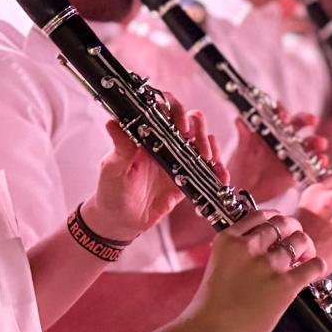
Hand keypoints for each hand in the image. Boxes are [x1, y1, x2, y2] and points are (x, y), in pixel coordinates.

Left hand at [84, 93, 217, 242]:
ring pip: (202, 143)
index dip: (176, 111)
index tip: (180, 124)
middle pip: (190, 122)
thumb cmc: (112, 190)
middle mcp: (165, 144)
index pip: (165, 111)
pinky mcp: (188, 179)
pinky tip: (220, 175)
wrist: (121, 220)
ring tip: (208, 157)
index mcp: (147, 136)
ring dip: (210, 145)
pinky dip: (218, 170)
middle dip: (198, 126)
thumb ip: (120, 147)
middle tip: (194, 140)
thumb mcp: (113, 168)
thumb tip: (113, 123)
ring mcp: (179, 160)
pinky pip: (208, 170)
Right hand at [182, 209, 324, 331]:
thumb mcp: (216, 269)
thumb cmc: (208, 313)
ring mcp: (267, 265)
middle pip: (282, 224)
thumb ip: (235, 256)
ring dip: (305, 248)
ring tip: (304, 257)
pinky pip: (313, 266)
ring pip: (300, 241)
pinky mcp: (284, 285)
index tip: (278, 226)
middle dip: (292, 230)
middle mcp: (248, 248)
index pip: (258, 216)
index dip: (273, 220)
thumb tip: (260, 252)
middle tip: (295, 241)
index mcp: (227, 241)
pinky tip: (313, 272)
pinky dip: (317, 267)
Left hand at [227, 106, 324, 202]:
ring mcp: (292, 152)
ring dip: (317, 141)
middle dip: (307, 119)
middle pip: (299, 123)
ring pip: (309, 143)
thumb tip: (240, 120)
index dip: (282, 112)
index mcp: (268, 129)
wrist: (246, 188)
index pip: (278, 114)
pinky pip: (312, 163)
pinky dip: (319, 161)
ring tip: (321, 144)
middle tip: (313, 121)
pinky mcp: (298, 168)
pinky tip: (321, 161)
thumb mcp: (242, 151)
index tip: (283, 117)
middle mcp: (283, 137)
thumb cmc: (242, 165)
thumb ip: (244, 136)